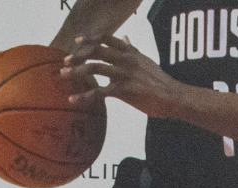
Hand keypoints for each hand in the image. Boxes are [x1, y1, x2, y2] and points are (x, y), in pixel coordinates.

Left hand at [61, 35, 179, 118]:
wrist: (172, 96)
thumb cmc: (159, 81)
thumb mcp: (145, 60)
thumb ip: (132, 49)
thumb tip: (124, 37)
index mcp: (130, 52)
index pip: (107, 39)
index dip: (91, 39)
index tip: (78, 41)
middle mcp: (125, 59)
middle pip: (97, 51)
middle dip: (79, 55)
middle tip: (66, 61)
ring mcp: (124, 74)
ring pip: (95, 68)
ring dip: (77, 71)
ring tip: (64, 75)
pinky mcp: (124, 90)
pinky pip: (99, 92)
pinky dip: (84, 96)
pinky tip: (73, 100)